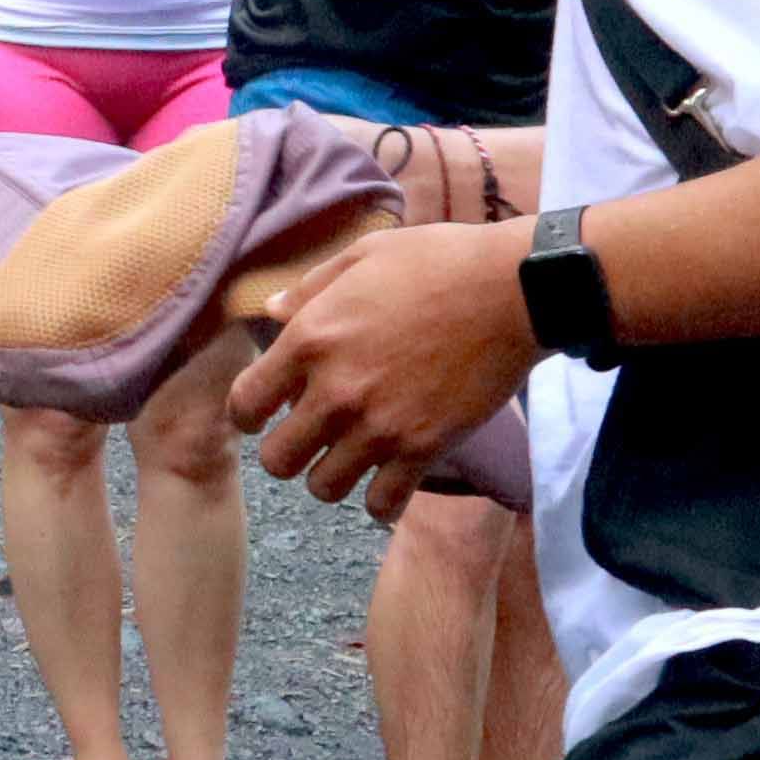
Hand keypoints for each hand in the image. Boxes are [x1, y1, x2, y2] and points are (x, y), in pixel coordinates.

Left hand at [230, 218, 540, 509]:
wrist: (512, 290)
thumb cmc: (439, 261)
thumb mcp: (365, 254)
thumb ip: (311, 287)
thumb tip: (271, 309)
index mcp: (311, 338)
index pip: (246, 403)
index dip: (248, 414)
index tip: (264, 414)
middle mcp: (336, 391)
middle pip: (278, 460)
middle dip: (287, 453)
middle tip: (309, 439)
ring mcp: (380, 426)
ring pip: (323, 488)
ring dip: (331, 477)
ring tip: (349, 458)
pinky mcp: (423, 449)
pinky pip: (382, 504)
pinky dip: (381, 500)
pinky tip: (389, 479)